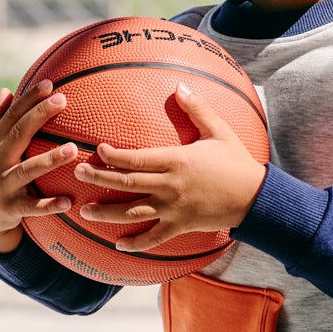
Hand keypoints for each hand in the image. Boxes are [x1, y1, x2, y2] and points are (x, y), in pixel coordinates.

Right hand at [0, 80, 80, 253]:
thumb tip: (7, 90)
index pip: (11, 116)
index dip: (29, 99)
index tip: (48, 84)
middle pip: (18, 134)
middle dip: (39, 116)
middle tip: (62, 100)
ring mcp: (3, 184)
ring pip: (27, 170)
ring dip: (49, 160)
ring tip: (72, 149)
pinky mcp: (11, 208)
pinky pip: (32, 207)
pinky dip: (49, 205)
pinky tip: (69, 202)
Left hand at [75, 84, 267, 252]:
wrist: (255, 197)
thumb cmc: (237, 162)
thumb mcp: (219, 131)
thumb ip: (197, 109)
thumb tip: (179, 86)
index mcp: (176, 160)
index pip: (136, 158)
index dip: (113, 155)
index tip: (97, 150)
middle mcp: (170, 185)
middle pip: (126, 182)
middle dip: (99, 178)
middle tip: (77, 173)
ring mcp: (173, 208)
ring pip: (133, 212)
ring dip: (107, 213)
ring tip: (84, 212)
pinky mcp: (180, 225)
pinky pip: (154, 238)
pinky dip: (136, 243)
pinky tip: (118, 245)